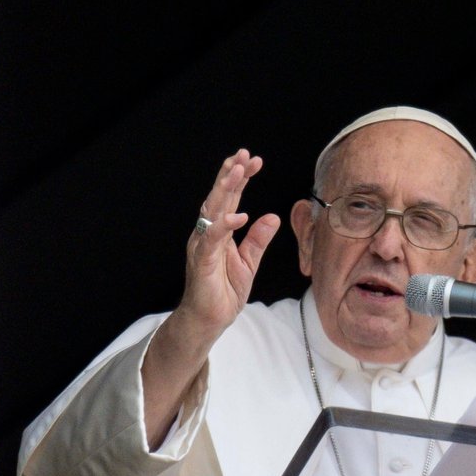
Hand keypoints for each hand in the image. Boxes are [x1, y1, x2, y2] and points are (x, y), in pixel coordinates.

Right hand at [170, 149, 277, 342]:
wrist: (209, 320)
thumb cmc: (223, 291)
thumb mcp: (249, 262)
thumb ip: (258, 239)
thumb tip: (273, 216)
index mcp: (219, 231)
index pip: (230, 198)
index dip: (241, 178)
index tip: (254, 160)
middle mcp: (207, 233)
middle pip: (219, 197)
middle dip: (231, 174)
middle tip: (244, 155)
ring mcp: (203, 246)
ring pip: (212, 211)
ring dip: (225, 190)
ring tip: (238, 172)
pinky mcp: (202, 261)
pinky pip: (213, 239)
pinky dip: (225, 226)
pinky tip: (238, 215)